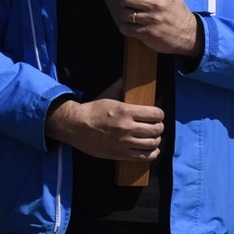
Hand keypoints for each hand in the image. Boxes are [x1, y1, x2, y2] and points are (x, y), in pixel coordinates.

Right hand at [46, 82, 162, 160]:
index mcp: (125, 111)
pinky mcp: (119, 154)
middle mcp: (126, 127)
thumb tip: (127, 77)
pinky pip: (144, 157)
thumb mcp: (107, 96)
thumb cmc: (92, 111)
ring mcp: (123, 142)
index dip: (159, 115)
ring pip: (153, 143)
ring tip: (152, 137)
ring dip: (156, 140)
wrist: (74, 126)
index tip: (157, 116)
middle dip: (159, 127)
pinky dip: (151, 153)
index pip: (156, 114)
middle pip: (157, 129)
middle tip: (154, 127)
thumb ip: (120, 86)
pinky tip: (150, 149)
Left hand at [120, 0, 200, 55]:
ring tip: (133, 17)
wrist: (189, 35)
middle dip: (124, 2)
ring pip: (124, 14)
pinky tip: (133, 27)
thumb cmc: (178, 12)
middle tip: (129, 5)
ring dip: (125, 17)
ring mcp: (151, 20)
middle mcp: (155, 5)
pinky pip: (126, 29)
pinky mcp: (147, 33)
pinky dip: (126, 28)